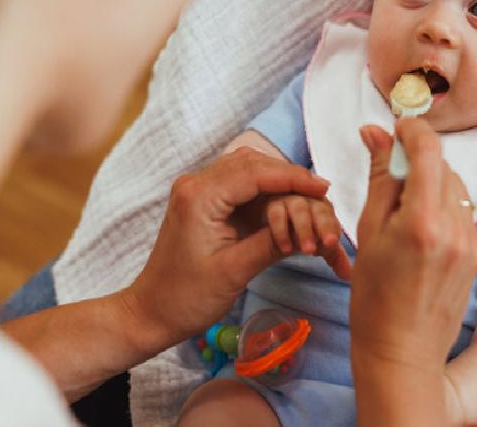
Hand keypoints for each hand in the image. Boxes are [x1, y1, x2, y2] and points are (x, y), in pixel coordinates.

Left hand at [121, 147, 331, 352]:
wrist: (152, 311)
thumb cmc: (187, 297)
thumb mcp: (235, 271)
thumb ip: (272, 243)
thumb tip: (310, 225)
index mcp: (199, 197)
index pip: (256, 173)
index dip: (293, 177)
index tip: (324, 187)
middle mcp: (196, 184)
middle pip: (253, 164)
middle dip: (289, 177)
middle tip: (322, 192)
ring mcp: (197, 190)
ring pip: (247, 169)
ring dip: (278, 180)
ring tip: (309, 195)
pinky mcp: (203, 201)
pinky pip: (240, 184)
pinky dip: (266, 190)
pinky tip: (287, 201)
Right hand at [263, 194, 351, 280]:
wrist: (274, 223)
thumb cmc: (302, 230)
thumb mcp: (318, 243)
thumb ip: (334, 257)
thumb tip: (349, 276)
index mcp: (324, 206)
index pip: (331, 216)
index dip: (331, 229)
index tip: (331, 244)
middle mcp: (310, 199)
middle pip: (318, 210)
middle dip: (321, 227)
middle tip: (320, 248)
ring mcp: (290, 199)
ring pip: (299, 209)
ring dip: (304, 229)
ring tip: (307, 251)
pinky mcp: (271, 203)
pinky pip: (277, 214)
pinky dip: (281, 231)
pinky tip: (286, 249)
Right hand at [350, 119, 476, 424]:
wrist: (401, 351)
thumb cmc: (372, 295)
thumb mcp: (367, 230)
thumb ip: (378, 176)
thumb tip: (376, 131)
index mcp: (422, 221)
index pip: (428, 150)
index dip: (412, 130)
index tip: (395, 128)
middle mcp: (454, 228)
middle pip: (442, 165)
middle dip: (417, 159)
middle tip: (388, 172)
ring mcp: (471, 242)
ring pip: (454, 186)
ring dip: (430, 182)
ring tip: (402, 209)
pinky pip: (461, 211)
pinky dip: (441, 206)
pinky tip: (419, 229)